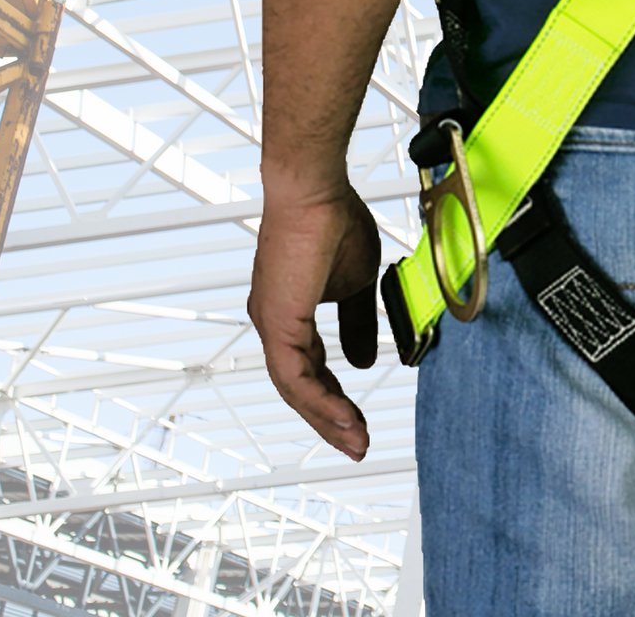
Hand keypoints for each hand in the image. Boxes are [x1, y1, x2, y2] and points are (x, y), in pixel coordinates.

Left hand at [249, 183, 381, 459]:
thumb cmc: (332, 220)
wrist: (315, 191)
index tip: (358, 418)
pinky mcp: (277, 323)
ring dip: (328, 418)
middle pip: (300, 388)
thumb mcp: (357, 282)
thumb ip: (358, 323)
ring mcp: (272, 324)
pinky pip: (297, 377)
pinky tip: (344, 415)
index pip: (311, 368)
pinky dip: (322, 400)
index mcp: (289, 312)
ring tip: (356, 439)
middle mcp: (274, 323)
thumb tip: (363, 361)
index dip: (334, 396)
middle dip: (330, 419)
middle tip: (357, 443)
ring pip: (296, 389)